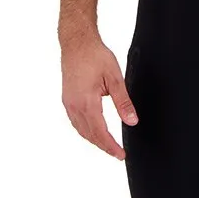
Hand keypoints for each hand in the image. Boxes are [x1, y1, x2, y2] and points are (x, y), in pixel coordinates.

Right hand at [61, 37, 138, 159]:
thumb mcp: (115, 78)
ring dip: (94, 140)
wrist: (77, 42)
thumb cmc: (95, 55)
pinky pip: (75, 122)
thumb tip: (132, 120)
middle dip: (104, 146)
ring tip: (107, 145)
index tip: (121, 154)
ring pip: (81, 130)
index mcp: (87, 102)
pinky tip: (93, 130)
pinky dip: (85, 130)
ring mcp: (68, 103)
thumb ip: (123, 102)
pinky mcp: (66, 99)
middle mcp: (74, 106)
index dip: (111, 146)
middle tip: (117, 153)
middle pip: (89, 135)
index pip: (100, 133)